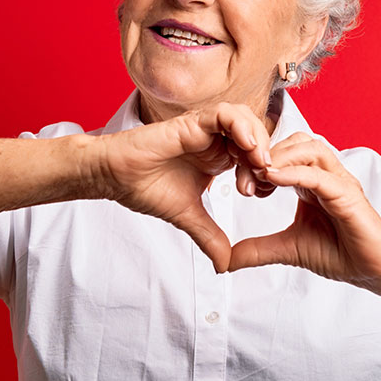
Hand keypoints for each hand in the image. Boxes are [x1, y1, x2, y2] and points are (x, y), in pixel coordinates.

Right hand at [96, 103, 272, 272]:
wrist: (114, 178)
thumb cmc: (144, 188)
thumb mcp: (188, 217)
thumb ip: (210, 237)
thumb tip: (224, 266)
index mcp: (218, 158)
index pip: (255, 155)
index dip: (264, 172)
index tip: (259, 193)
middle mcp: (214, 140)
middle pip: (257, 135)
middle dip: (265, 156)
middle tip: (262, 180)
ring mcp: (204, 129)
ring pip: (246, 119)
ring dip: (258, 139)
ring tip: (259, 163)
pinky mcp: (192, 121)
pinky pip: (226, 114)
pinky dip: (241, 126)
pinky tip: (246, 146)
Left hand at [228, 132, 380, 291]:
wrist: (374, 272)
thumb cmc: (339, 254)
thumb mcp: (287, 249)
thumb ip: (258, 249)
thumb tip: (225, 261)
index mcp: (311, 181)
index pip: (283, 155)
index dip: (258, 162)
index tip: (239, 183)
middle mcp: (326, 175)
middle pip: (294, 142)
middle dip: (266, 155)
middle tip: (243, 179)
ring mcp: (339, 181)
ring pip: (309, 148)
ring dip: (280, 156)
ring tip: (257, 173)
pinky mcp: (348, 194)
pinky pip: (319, 174)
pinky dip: (294, 172)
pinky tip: (271, 178)